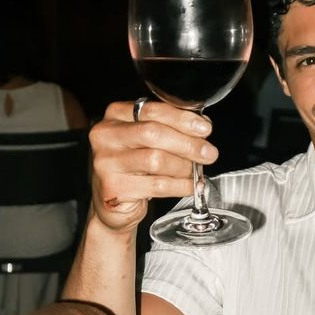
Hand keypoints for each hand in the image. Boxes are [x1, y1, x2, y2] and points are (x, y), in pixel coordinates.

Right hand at [89, 100, 217, 231]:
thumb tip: (201, 127)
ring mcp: (106, 163)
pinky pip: (157, 185)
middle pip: (153, 133)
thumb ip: (171, 128)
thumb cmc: (133, 167)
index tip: (204, 128)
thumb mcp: (148, 142)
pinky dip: (180, 186)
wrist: (113, 204)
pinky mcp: (114, 188)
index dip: (182, 119)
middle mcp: (106, 136)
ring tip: (195, 171)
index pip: (152, 110)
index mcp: (115, 115)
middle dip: (187, 144)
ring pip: (156, 160)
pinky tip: (190, 185)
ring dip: (184, 167)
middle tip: (208, 153)